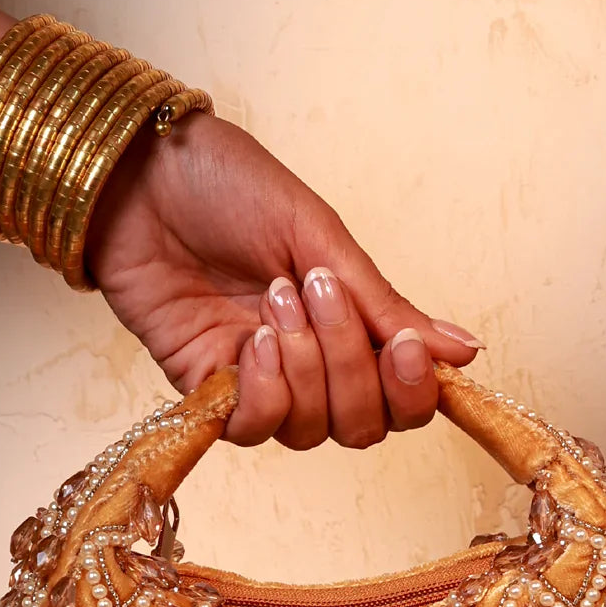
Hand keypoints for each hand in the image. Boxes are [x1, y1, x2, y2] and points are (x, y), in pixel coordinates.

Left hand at [84, 112, 482, 447]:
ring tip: (272, 299)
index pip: (402, 399)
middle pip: (362, 426)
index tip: (404, 349)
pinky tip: (253, 343)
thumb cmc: (229, 187)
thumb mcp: (320, 236)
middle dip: (350, 369)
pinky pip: (254, 428)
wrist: (141, 174)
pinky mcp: (206, 388)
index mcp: (349, 324)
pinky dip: (264, 393)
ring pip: (311, 432)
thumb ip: (385, 304)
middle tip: (316, 292)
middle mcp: (311, 364)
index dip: (413, 392)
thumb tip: (464, 352)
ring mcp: (260, 380)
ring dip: (304, 368)